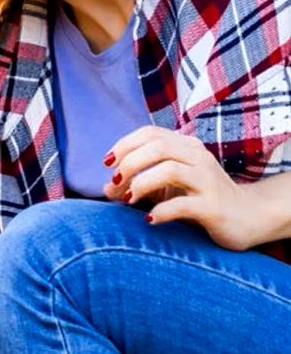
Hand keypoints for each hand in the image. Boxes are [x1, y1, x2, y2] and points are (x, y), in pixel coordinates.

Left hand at [102, 125, 258, 250]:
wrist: (247, 217)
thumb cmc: (200, 198)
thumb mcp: (167, 188)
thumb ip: (138, 183)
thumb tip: (106, 188)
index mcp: (186, 147)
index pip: (150, 133)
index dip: (124, 145)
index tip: (107, 163)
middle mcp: (198, 158)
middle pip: (157, 147)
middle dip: (129, 164)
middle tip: (115, 184)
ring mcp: (207, 181)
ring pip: (170, 170)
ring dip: (141, 184)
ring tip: (128, 199)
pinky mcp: (212, 207)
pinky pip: (182, 205)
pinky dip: (160, 211)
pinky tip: (149, 219)